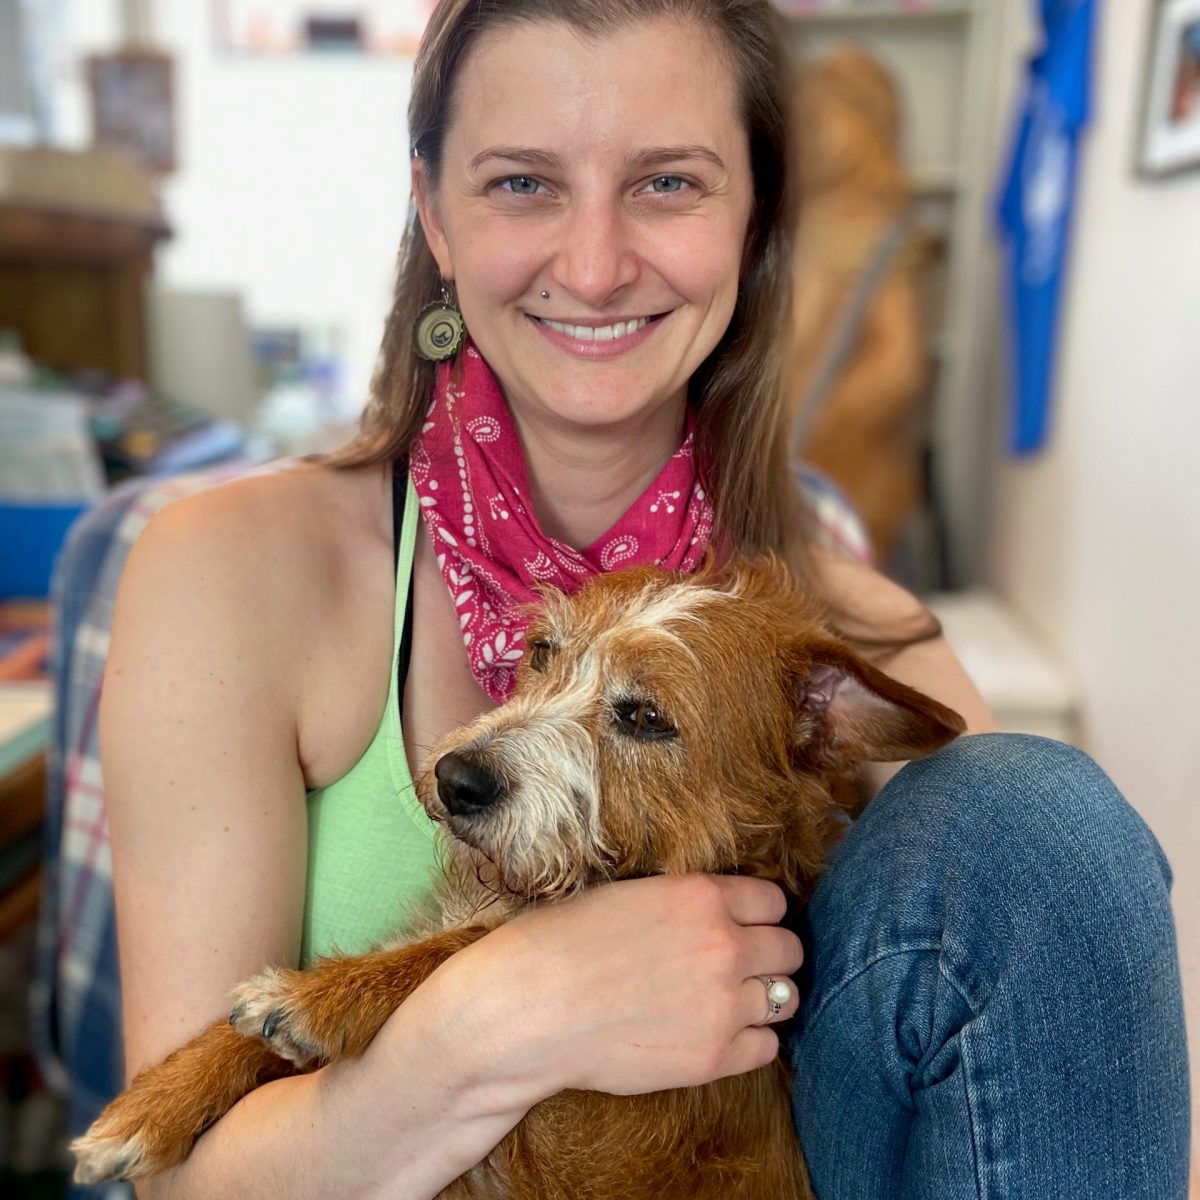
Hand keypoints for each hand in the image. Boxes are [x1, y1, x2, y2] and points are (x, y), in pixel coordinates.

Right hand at [427, 874, 802, 1104]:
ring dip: (764, 998)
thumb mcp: (628, 893)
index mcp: (702, 896)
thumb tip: (714, 909)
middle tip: (737, 966)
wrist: (528, 1010)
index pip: (772, 901)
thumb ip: (684, 901)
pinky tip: (717, 1034)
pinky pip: (767, 1048)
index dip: (757, 915)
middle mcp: (724, 946)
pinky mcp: (713, 1058)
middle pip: (789, 949)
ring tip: (729, 1001)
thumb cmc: (561, 942)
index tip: (742, 926)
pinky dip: (749, 1041)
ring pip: (786, 998)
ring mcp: (723, 1005)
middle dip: (767, 955)